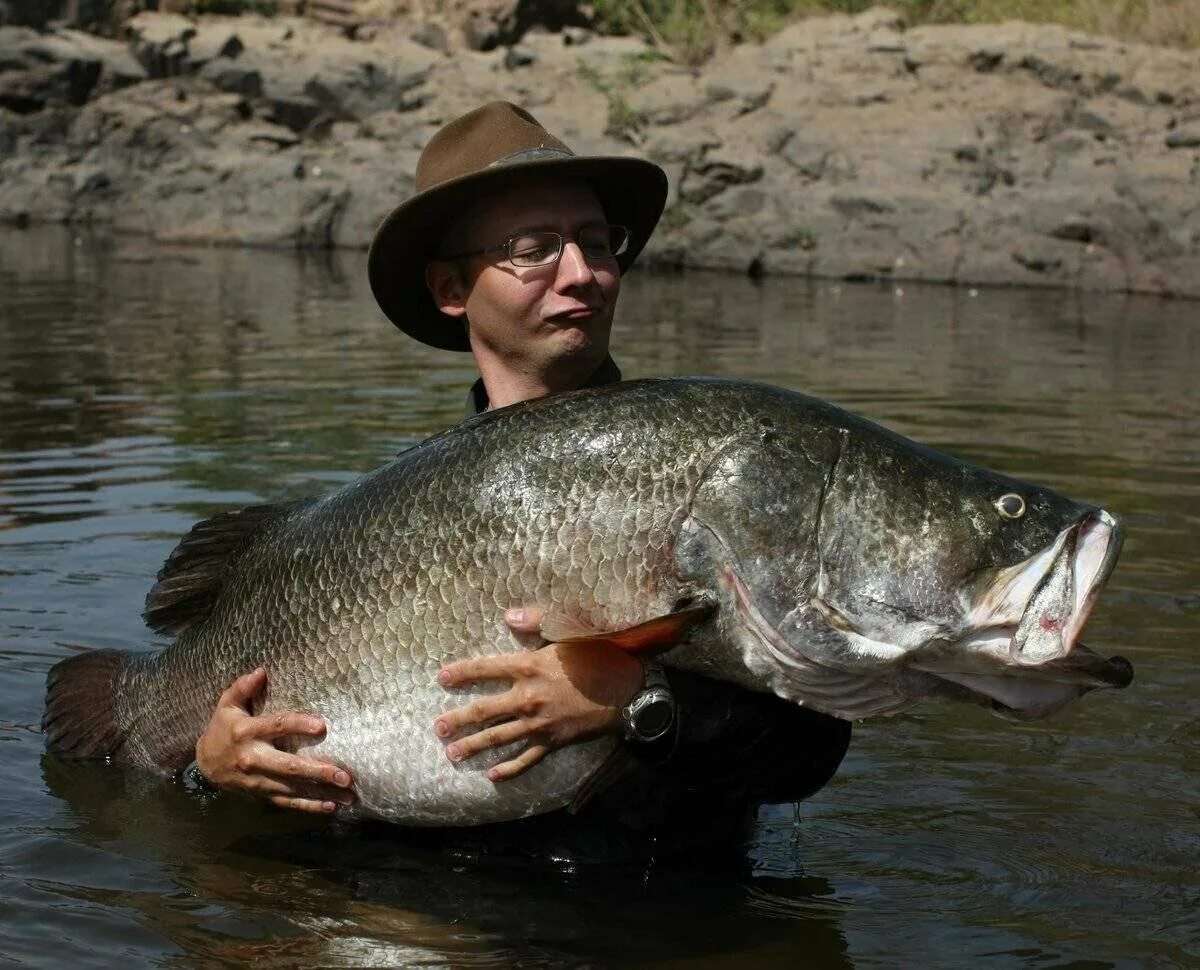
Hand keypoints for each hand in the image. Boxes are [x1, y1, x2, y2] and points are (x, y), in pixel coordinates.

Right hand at [195, 667, 355, 813]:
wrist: (205, 765)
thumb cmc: (223, 728)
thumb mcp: (226, 705)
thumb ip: (242, 688)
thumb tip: (261, 672)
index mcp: (246, 733)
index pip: (276, 727)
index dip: (299, 725)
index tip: (322, 727)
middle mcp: (254, 759)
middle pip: (289, 766)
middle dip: (318, 771)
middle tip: (344, 775)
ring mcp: (258, 781)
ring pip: (293, 788)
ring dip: (322, 793)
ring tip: (348, 794)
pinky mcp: (262, 794)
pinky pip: (287, 802)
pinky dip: (309, 806)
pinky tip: (331, 807)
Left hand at [433, 607, 644, 781]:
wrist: (628, 689)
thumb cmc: (600, 654)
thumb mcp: (570, 629)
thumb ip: (537, 620)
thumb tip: (508, 616)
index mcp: (529, 667)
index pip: (486, 669)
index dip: (462, 673)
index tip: (442, 678)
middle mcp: (528, 697)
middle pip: (484, 712)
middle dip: (458, 720)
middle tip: (438, 728)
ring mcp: (540, 724)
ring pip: (499, 738)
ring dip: (474, 747)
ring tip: (452, 754)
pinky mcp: (554, 742)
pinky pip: (527, 759)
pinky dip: (510, 769)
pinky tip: (494, 776)